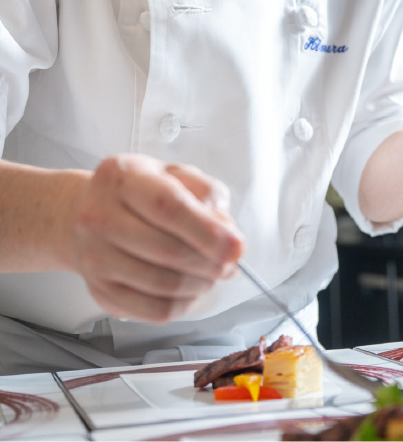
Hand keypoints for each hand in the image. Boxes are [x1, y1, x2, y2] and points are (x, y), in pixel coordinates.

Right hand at [69, 155, 243, 321]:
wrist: (85, 214)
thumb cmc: (139, 192)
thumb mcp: (172, 173)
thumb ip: (205, 193)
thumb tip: (226, 229)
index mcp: (122, 179)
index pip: (168, 207)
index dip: (207, 231)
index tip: (236, 247)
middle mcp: (100, 217)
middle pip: (168, 251)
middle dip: (210, 262)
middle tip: (230, 262)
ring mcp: (95, 258)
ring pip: (164, 285)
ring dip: (201, 283)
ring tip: (212, 272)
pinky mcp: (101, 291)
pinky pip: (154, 310)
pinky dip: (184, 304)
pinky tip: (191, 288)